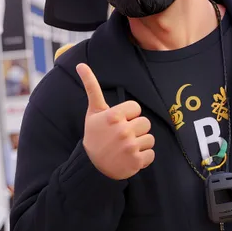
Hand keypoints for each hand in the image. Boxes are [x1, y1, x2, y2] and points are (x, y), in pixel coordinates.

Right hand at [76, 63, 154, 179]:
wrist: (92, 166)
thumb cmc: (94, 135)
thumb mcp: (93, 112)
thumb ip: (91, 87)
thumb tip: (81, 64)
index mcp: (114, 116)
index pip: (136, 108)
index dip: (129, 115)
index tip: (118, 122)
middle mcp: (123, 131)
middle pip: (145, 123)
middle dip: (136, 129)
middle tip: (122, 137)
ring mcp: (130, 147)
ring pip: (150, 139)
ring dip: (141, 144)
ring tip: (125, 148)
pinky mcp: (136, 162)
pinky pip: (151, 154)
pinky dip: (143, 158)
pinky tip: (130, 158)